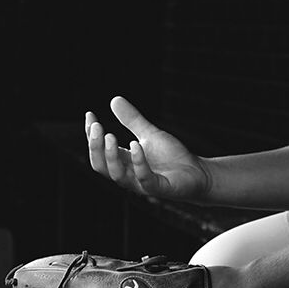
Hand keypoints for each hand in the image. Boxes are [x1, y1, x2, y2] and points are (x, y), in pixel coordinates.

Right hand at [86, 96, 211, 201]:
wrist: (198, 173)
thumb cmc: (172, 157)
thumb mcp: (149, 133)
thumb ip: (132, 120)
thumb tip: (114, 100)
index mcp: (124, 162)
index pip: (99, 152)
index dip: (92, 135)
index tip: (90, 115)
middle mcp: (129, 174)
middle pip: (101, 166)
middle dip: (95, 146)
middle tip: (96, 126)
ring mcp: (142, 183)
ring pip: (117, 175)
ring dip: (111, 155)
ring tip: (110, 135)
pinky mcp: (159, 188)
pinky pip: (144, 178)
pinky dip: (139, 162)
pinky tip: (136, 145)